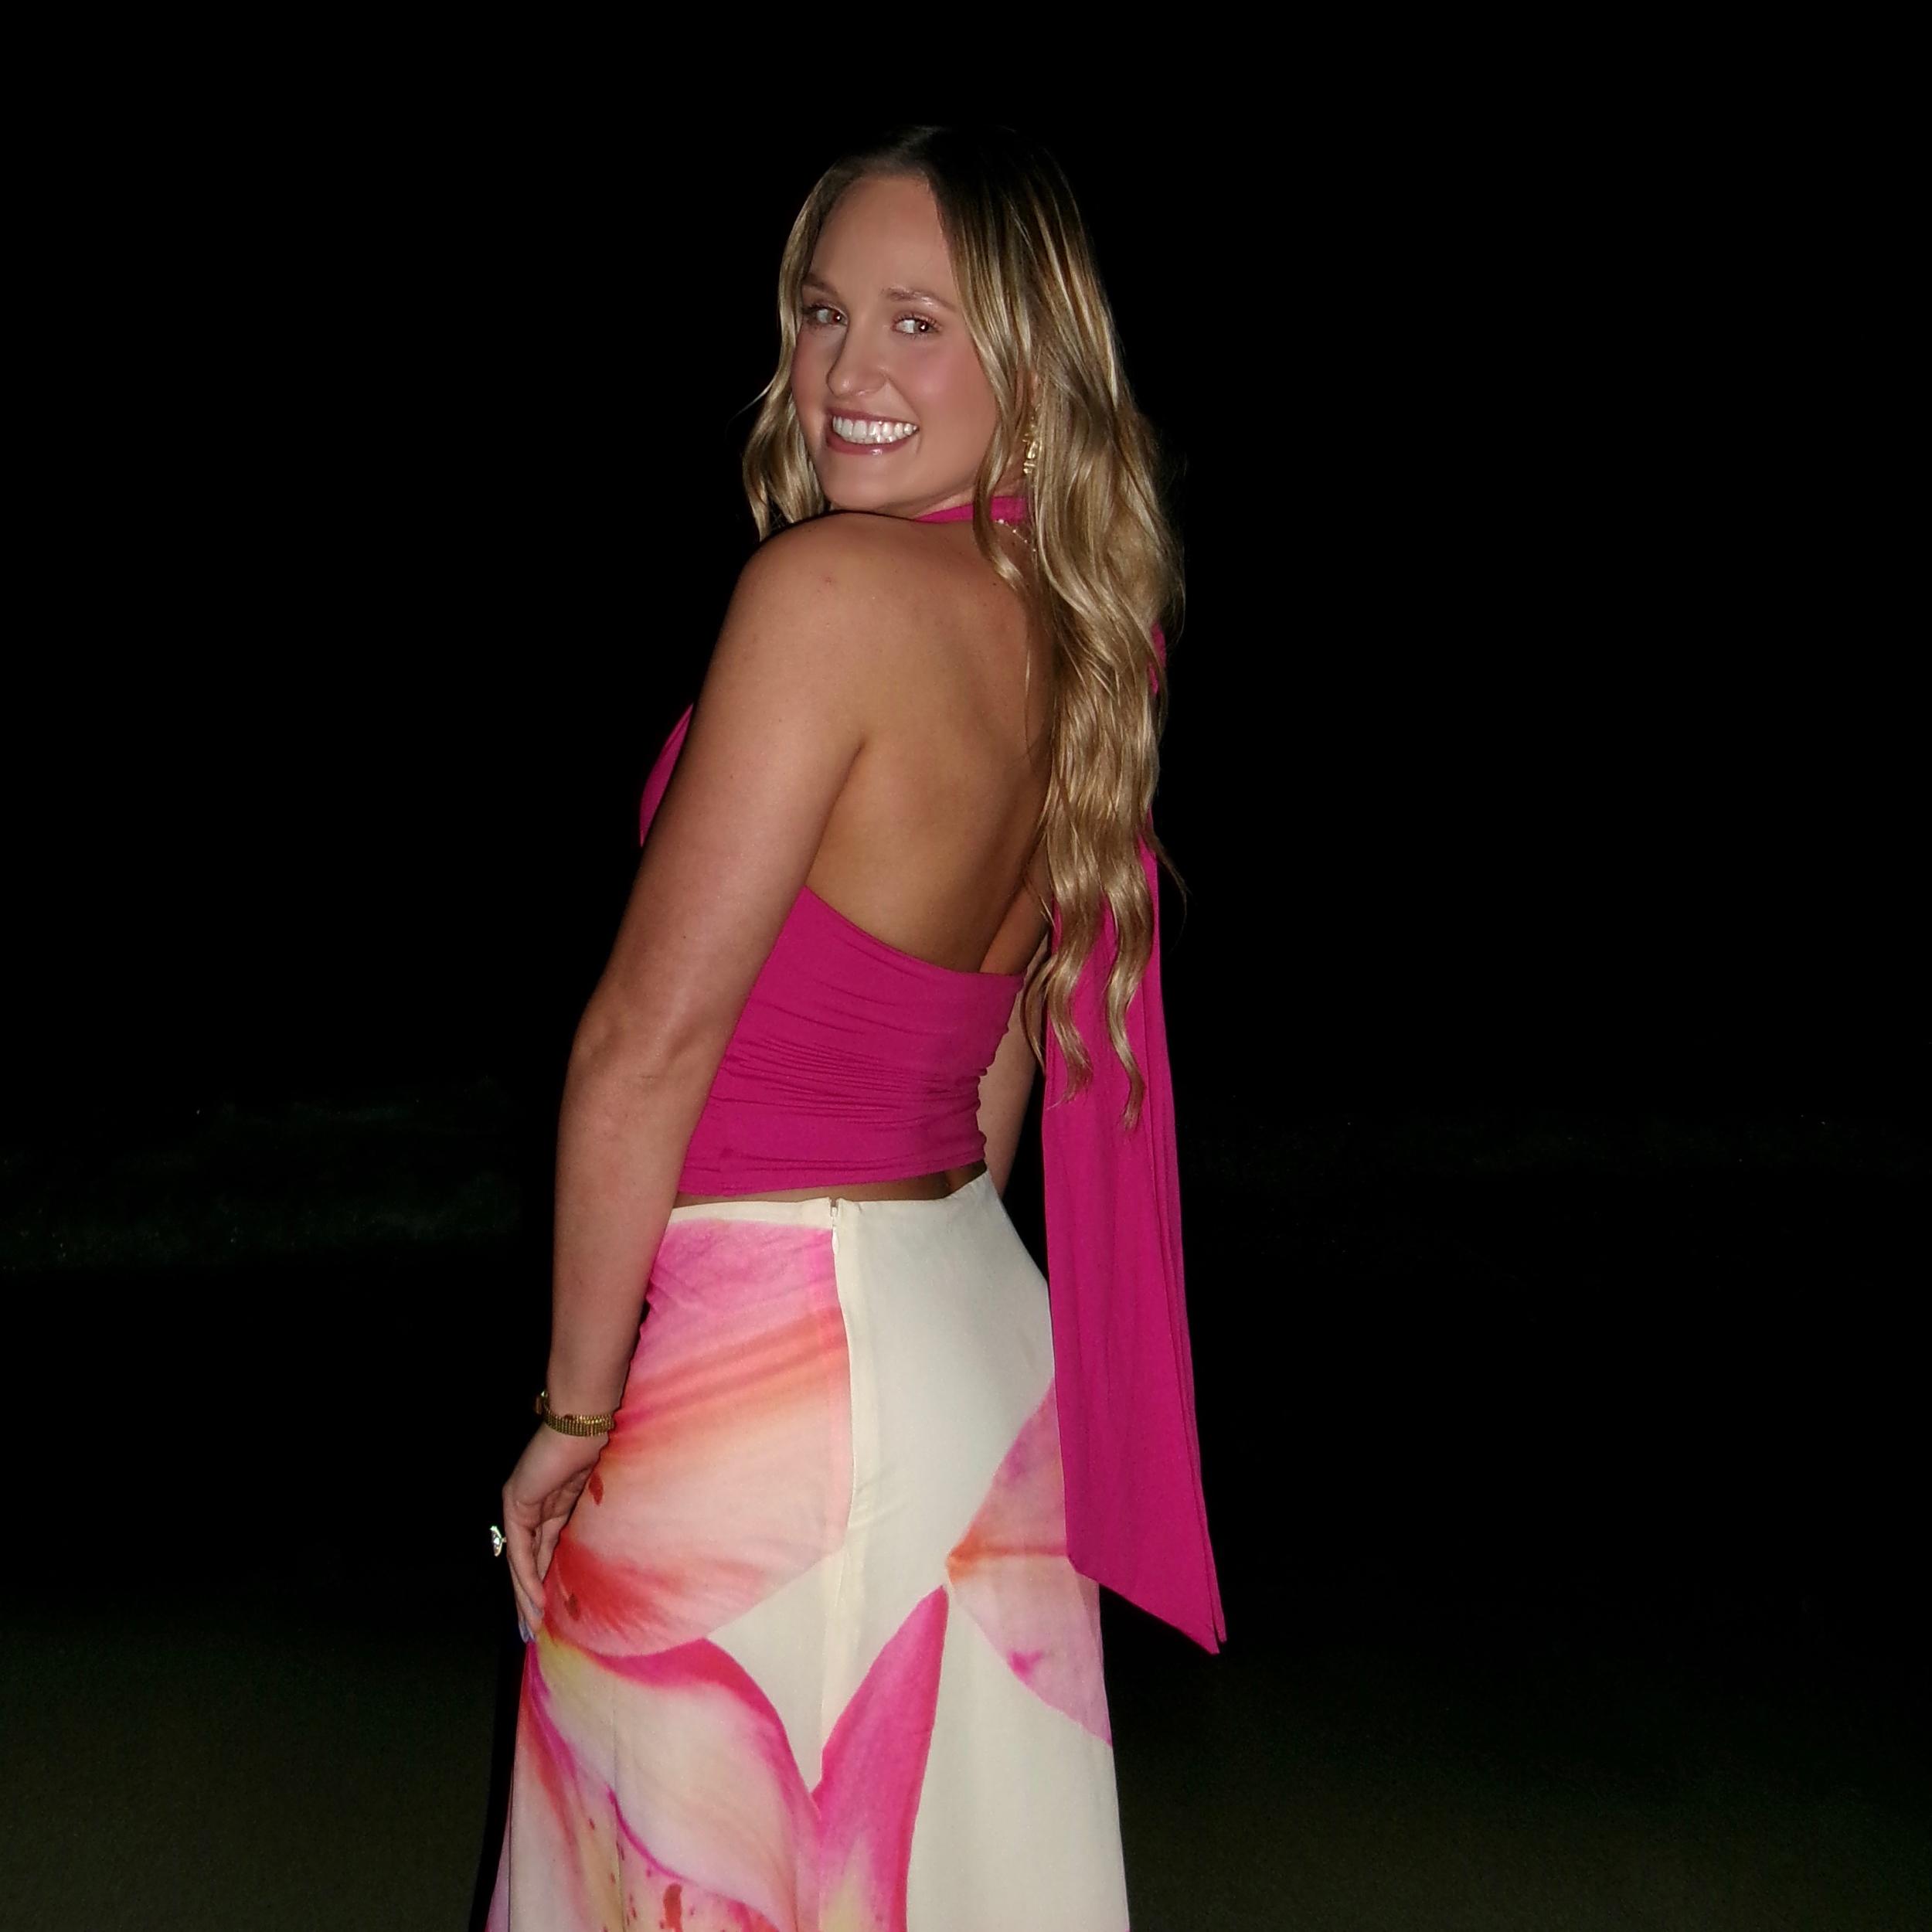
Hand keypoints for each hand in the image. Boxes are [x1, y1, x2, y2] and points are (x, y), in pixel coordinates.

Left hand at [501, 1422, 606, 1639]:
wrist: (582, 1423)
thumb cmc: (597, 1448)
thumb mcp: (592, 1495)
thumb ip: (585, 1520)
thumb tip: (601, 1548)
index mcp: (547, 1506)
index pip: (540, 1552)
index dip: (543, 1581)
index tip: (549, 1611)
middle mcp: (527, 1509)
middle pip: (525, 1562)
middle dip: (527, 1598)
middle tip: (532, 1631)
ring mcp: (518, 1506)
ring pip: (519, 1562)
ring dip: (525, 1596)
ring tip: (532, 1626)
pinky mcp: (515, 1505)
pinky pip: (520, 1550)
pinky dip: (527, 1577)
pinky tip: (535, 1600)